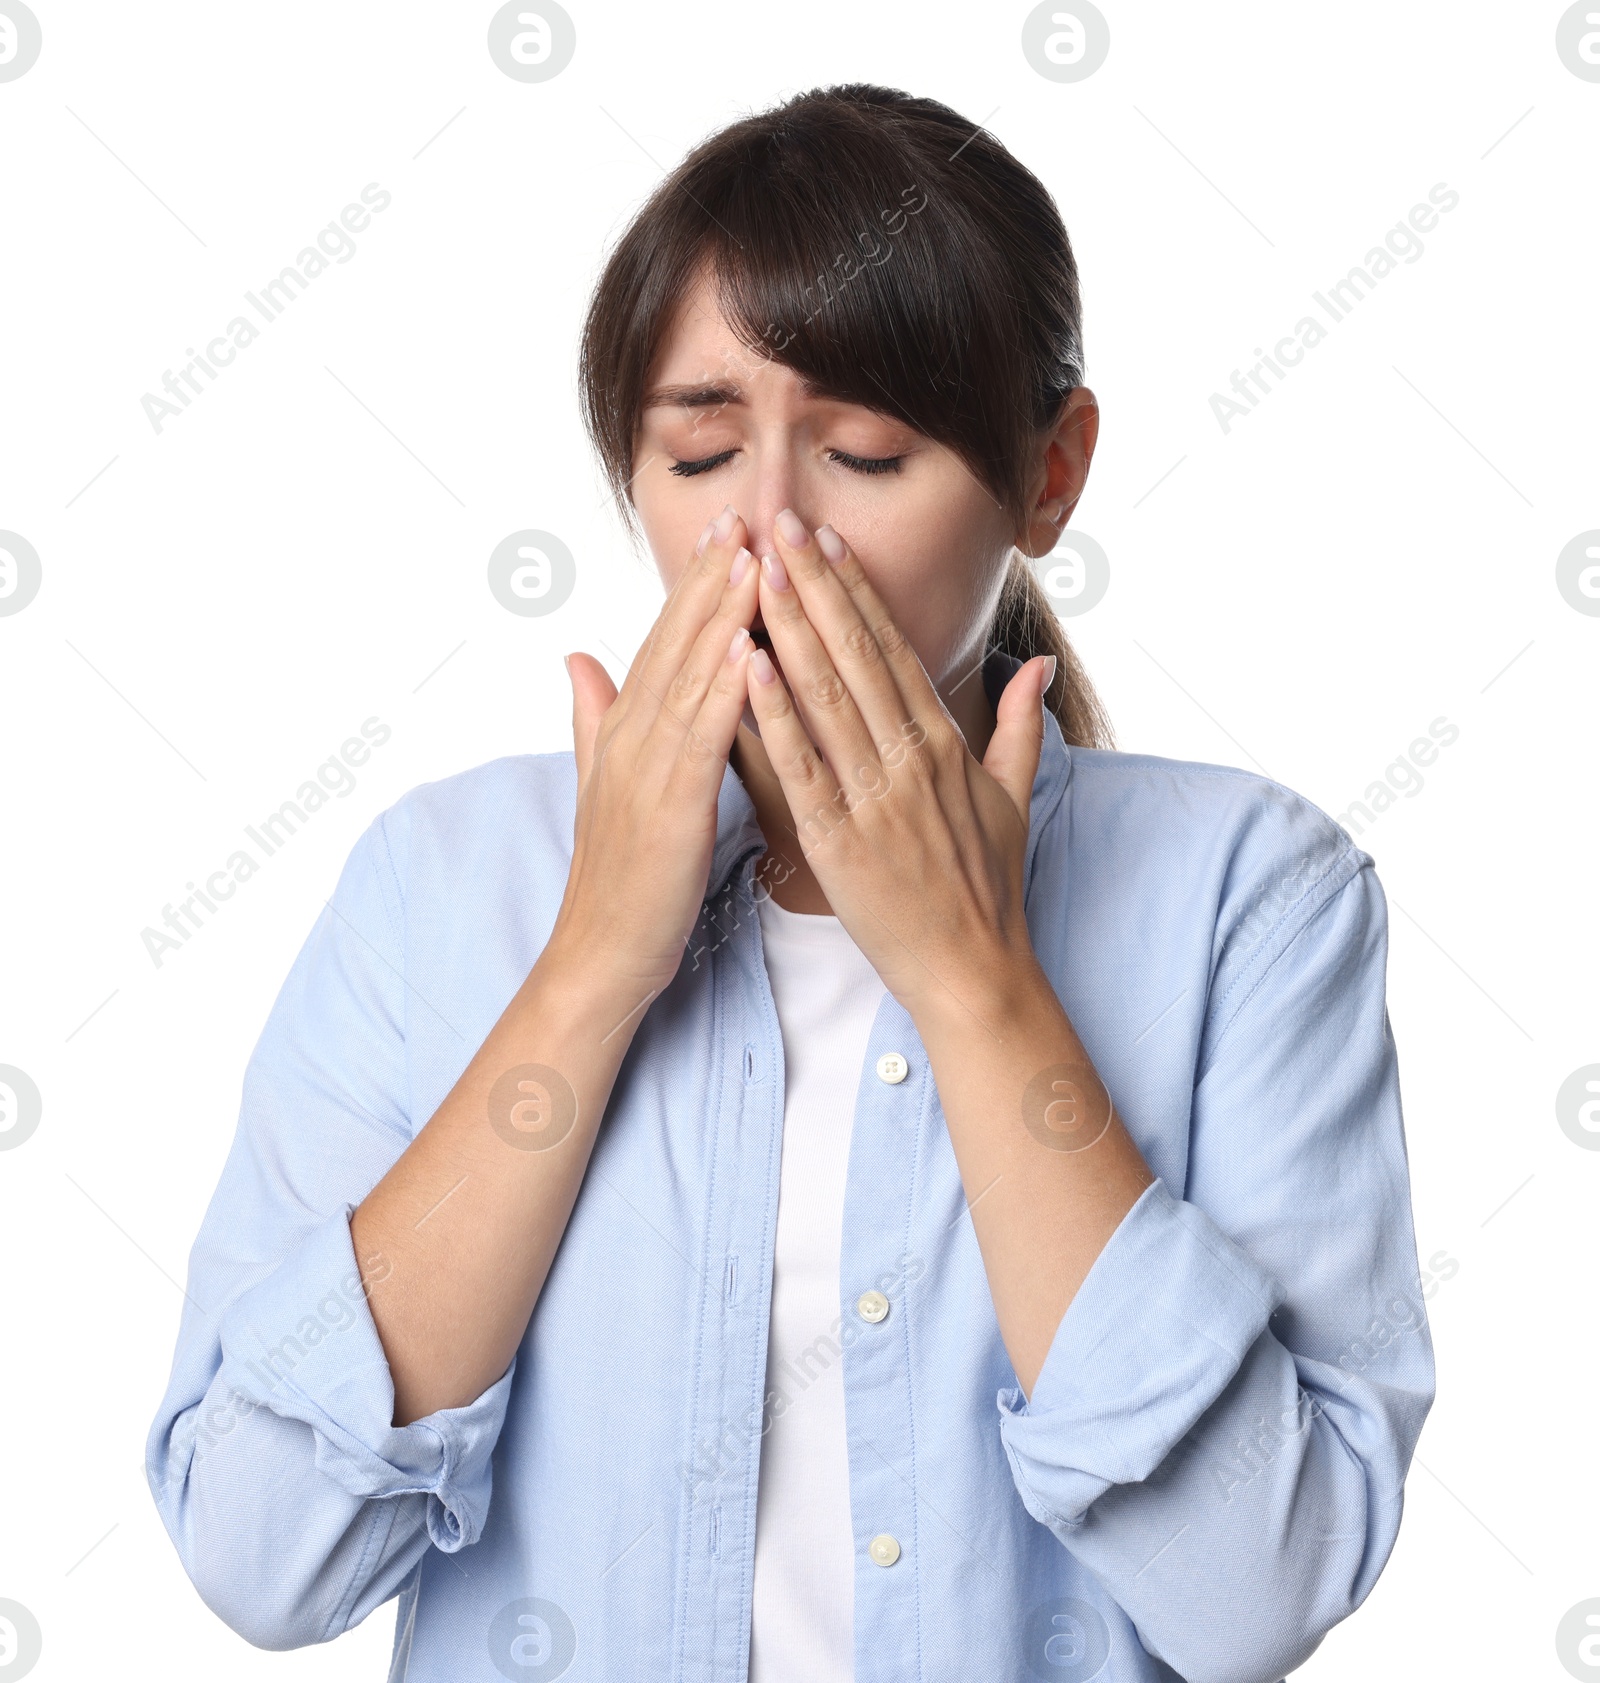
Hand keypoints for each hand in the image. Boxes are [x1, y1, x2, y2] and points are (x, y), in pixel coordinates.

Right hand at [555, 506, 759, 1009]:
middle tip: (746, 512)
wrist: (601, 954)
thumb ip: (592, 718)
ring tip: (755, 555)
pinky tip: (750, 645)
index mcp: (626, 731)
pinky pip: (702, 736)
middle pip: (677, 642)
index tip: (727, 529)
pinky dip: (726, 688)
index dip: (694, 584)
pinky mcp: (669, 807)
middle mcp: (632, 737)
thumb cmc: (621, 879)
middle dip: (711, 576)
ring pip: (690, 675)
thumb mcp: (603, 786)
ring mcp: (646, 769)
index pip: (665, 642)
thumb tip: (577, 659)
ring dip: (722, 613)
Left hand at [744, 510, 1055, 1024]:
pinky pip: (800, 764)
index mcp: (942, 743)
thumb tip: (1038, 669)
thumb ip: (1017, 727)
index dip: (855, 590)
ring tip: (757, 568)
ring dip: (789, 625)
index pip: (892, 649)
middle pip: (854, 653)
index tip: (825, 538)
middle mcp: (909, 757)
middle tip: (777, 521)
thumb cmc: (988, 887)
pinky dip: (772, 712)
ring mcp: (875, 795)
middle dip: (814, 583)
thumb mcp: (1013, 799)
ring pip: (825, 695)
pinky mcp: (839, 839)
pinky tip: (746, 663)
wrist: (975, 970)